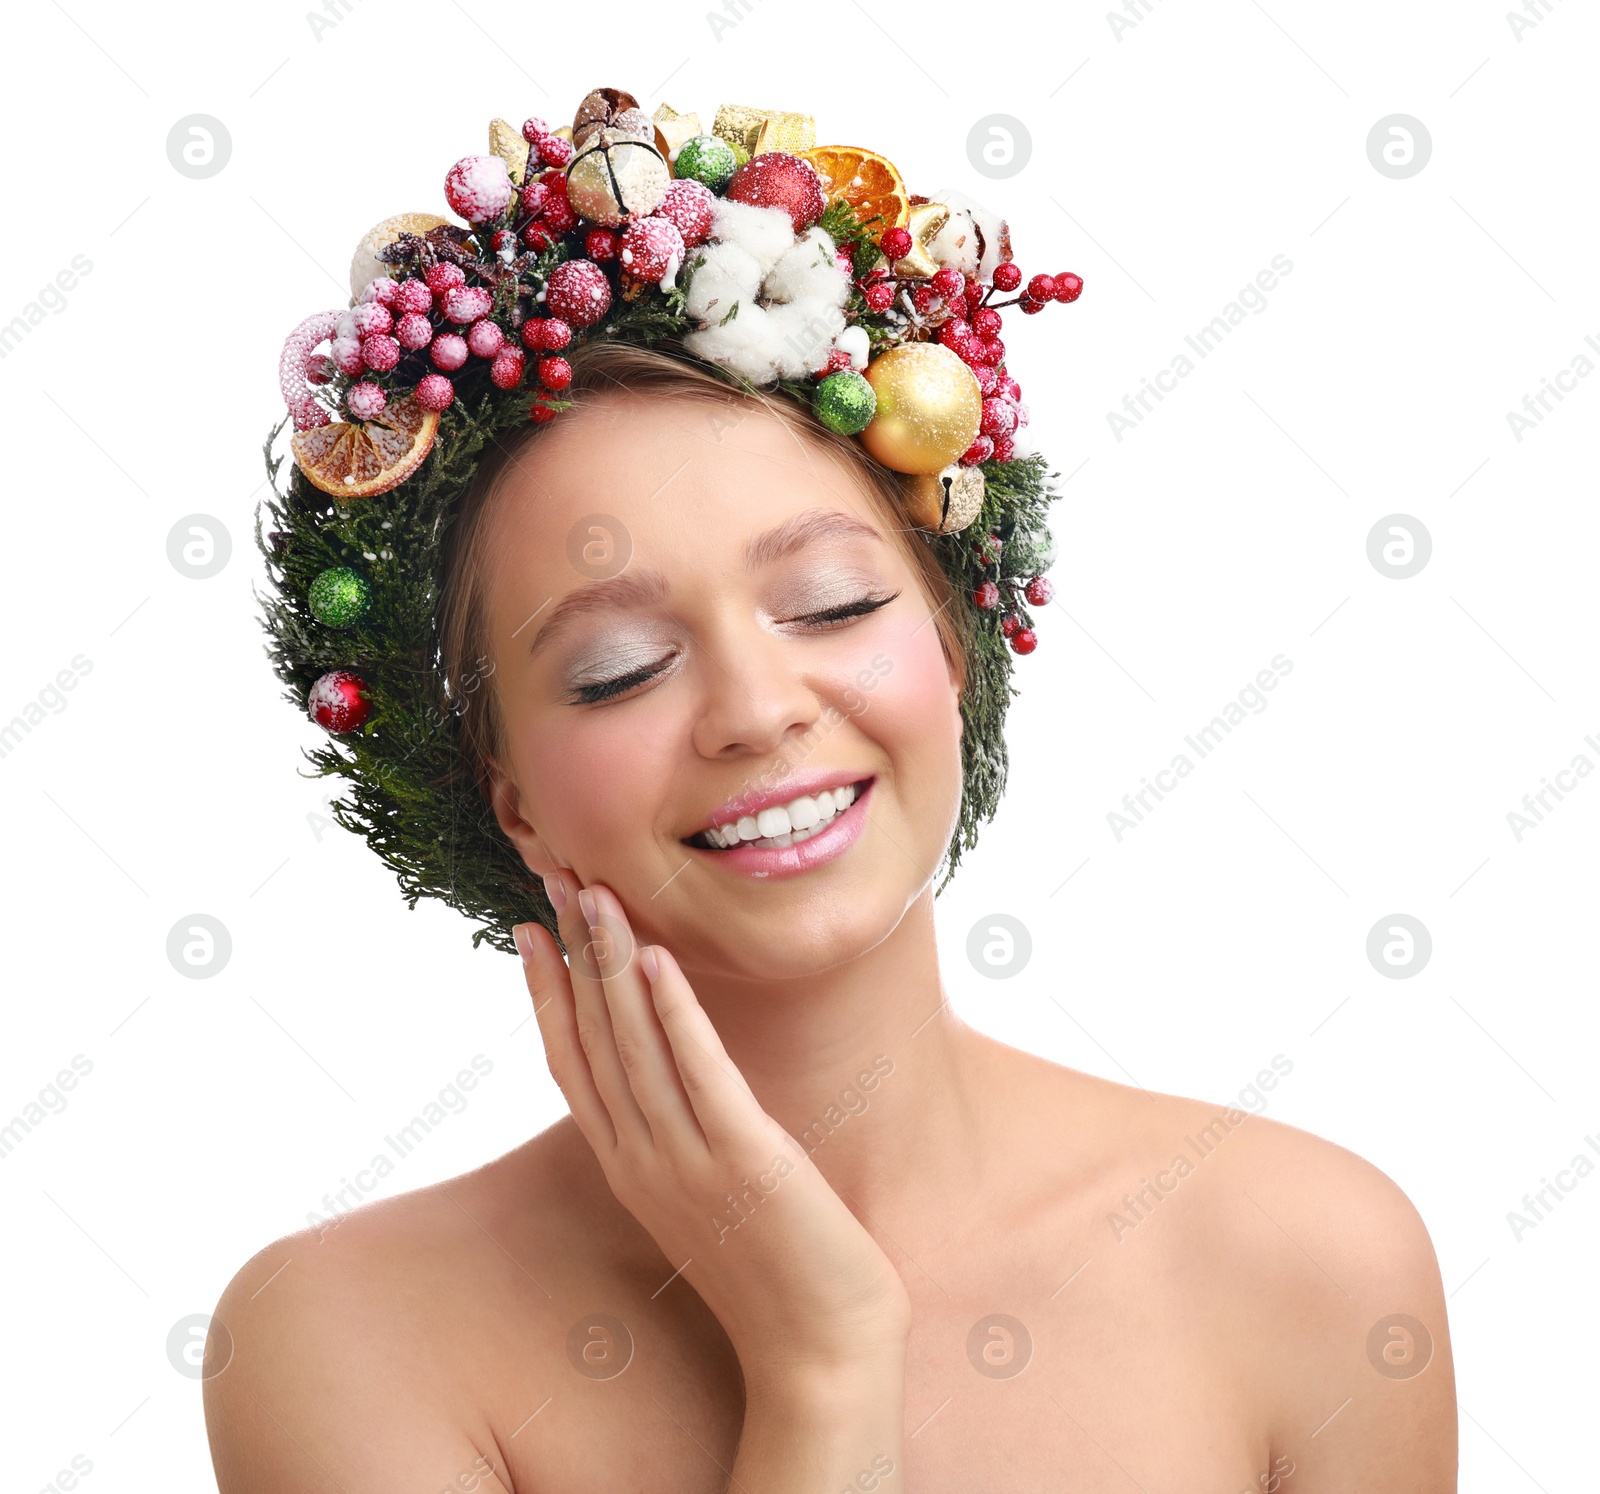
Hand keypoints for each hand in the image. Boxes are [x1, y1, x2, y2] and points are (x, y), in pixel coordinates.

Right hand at [515, 872, 911, 1383]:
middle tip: (555, 878)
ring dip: (611, 962)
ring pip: (634, 1044)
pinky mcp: (743, 1160)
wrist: (819, 1350)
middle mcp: (642, 1159)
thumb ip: (681, 1135)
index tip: (528, 929)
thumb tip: (678, 1074)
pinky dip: (675, 1012)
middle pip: (594, 1038)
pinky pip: (700, 1072)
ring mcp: (687, 1160)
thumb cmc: (773, 1268)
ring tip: (596, 894)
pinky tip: (656, 959)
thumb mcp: (705, 1193)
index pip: (572, 1063)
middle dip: (572, 953)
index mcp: (629, 1166)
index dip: (546, 992)